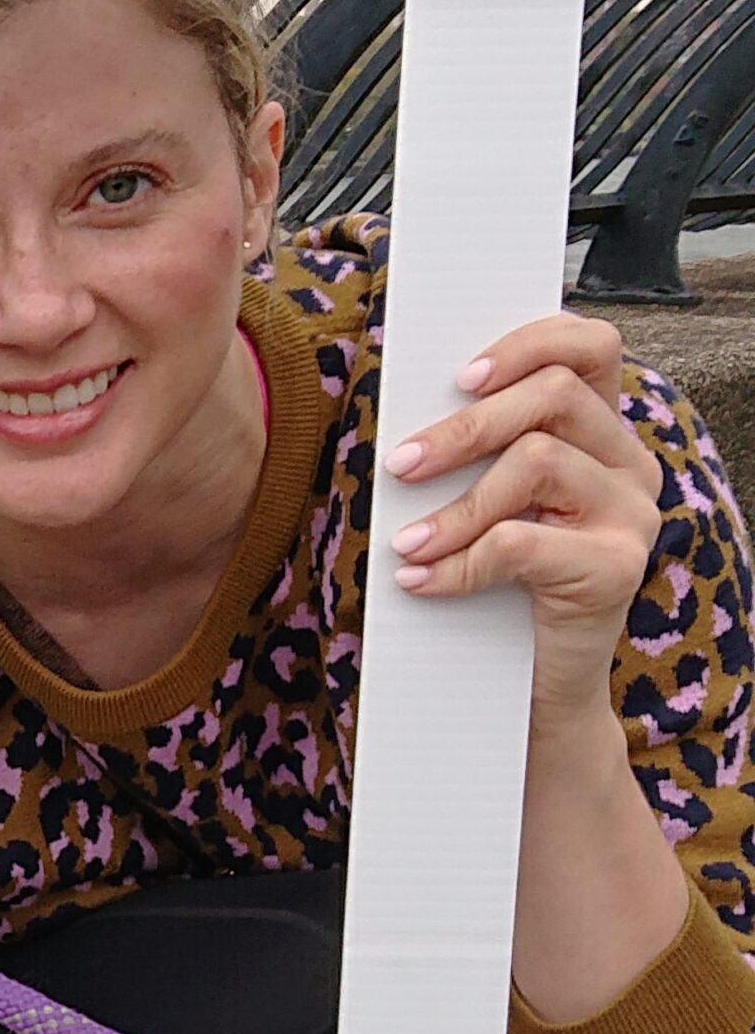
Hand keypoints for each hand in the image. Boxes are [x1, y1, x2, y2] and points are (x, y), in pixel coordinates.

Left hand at [386, 313, 662, 741]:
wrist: (537, 690)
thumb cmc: (500, 585)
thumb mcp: (493, 505)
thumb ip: (480, 452)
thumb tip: (407, 414)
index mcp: (603, 431)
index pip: (591, 347)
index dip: (528, 343)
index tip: (459, 377)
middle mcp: (630, 462)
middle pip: (554, 396)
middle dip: (465, 427)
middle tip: (400, 463)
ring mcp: (633, 513)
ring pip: (537, 461)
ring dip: (456, 505)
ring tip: (406, 542)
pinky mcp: (618, 567)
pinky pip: (522, 542)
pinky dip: (460, 561)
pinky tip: (422, 580)